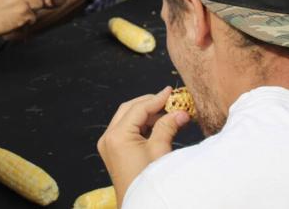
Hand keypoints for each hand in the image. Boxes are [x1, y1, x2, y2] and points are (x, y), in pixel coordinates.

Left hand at [98, 87, 190, 202]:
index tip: (170, 92)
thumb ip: (168, 126)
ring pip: (127, 118)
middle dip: (150, 103)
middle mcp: (108, 138)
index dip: (156, 98)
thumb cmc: (148, 181)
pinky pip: (125, 130)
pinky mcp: (113, 152)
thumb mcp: (160, 151)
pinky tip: (157, 126)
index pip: (138, 109)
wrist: (141, 206)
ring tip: (167, 114)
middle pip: (129, 109)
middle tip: (169, 101)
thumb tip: (180, 112)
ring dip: (146, 114)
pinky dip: (141, 125)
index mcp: (117, 136)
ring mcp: (108, 145)